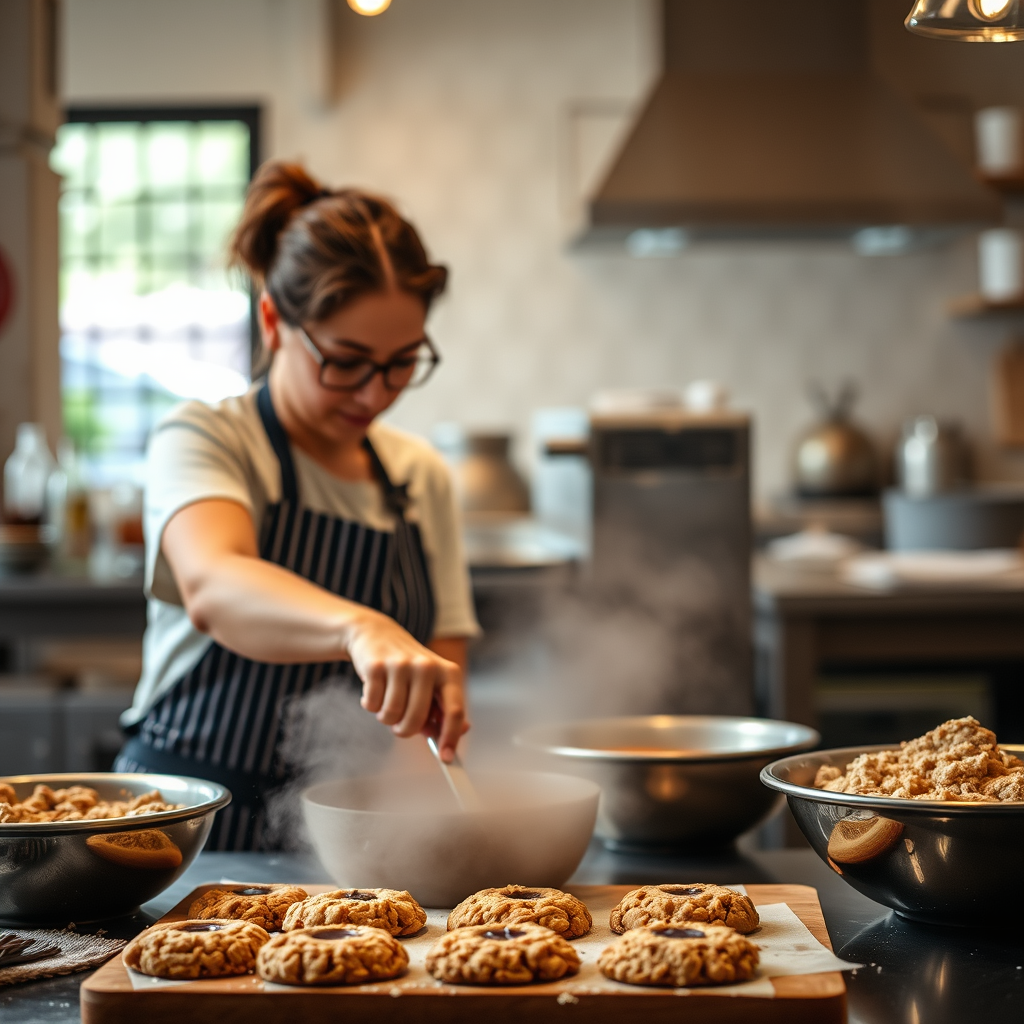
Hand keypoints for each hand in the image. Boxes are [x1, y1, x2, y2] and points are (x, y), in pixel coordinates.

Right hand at [345, 610, 467, 760]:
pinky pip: (372, 704)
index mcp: (448, 672)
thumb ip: (444, 709)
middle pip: (417, 719)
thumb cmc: (409, 668)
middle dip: (405, 730)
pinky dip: (370, 705)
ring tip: (387, 702)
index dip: (450, 737)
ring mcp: (401, 664)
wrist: (376, 635)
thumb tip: (460, 732)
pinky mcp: (375, 666)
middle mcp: (427, 666)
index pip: (455, 710)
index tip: (445, 758)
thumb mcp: (431, 684)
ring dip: (386, 717)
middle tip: (399, 726)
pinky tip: (374, 690)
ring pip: (392, 714)